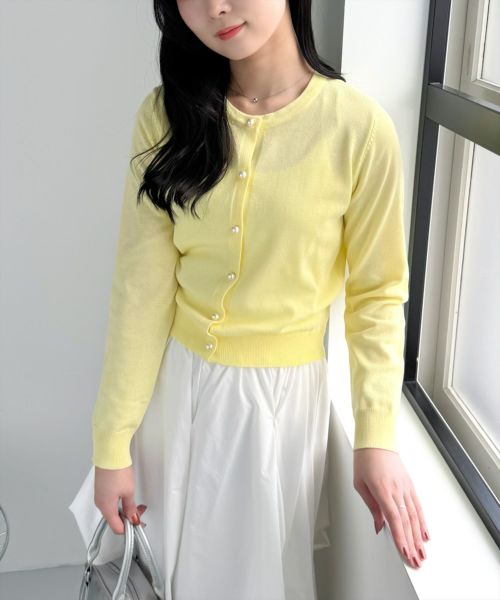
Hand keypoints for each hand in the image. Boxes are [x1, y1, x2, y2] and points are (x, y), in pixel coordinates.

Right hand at [94, 465, 147, 534]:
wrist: (109, 454)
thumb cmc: (117, 470)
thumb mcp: (129, 491)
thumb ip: (130, 507)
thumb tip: (133, 517)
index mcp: (106, 507)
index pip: (116, 527)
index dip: (129, 528)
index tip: (138, 523)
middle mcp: (100, 503)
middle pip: (114, 519)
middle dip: (128, 517)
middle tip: (140, 511)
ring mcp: (100, 495)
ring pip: (112, 510)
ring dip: (124, 509)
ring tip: (135, 502)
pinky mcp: (101, 488)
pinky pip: (109, 501)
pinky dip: (119, 502)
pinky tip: (126, 497)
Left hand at [353, 448, 429, 568]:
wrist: (376, 441)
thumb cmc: (364, 460)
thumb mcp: (360, 484)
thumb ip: (371, 506)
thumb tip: (379, 526)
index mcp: (382, 489)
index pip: (394, 519)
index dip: (400, 537)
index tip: (404, 552)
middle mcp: (396, 489)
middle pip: (407, 521)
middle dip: (412, 543)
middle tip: (416, 560)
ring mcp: (405, 487)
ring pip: (415, 516)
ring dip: (419, 537)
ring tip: (422, 553)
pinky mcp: (409, 484)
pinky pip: (418, 505)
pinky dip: (422, 521)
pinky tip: (425, 534)